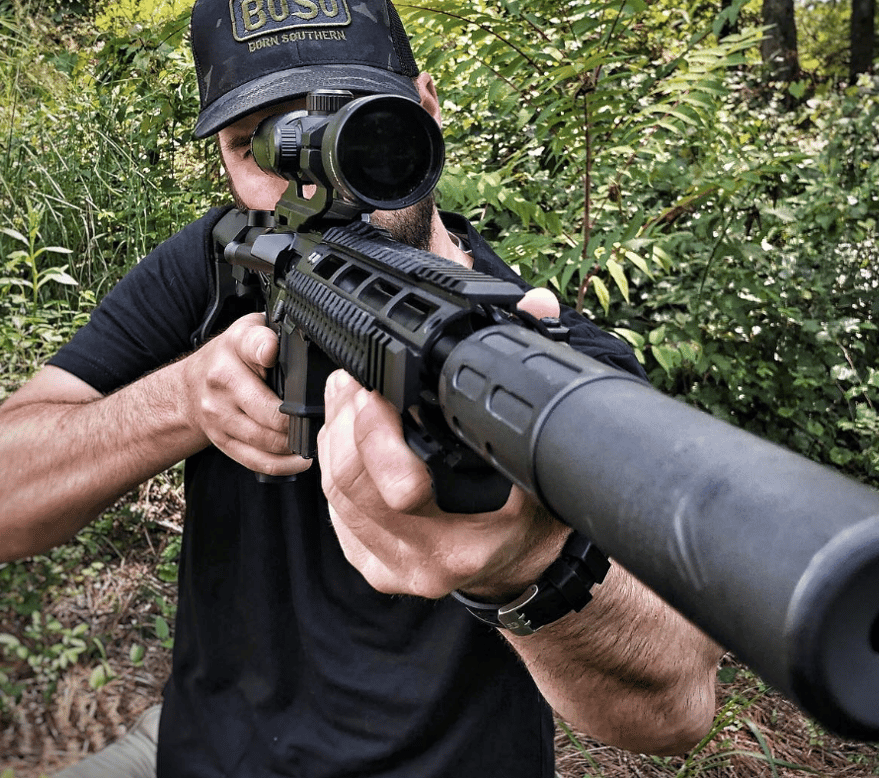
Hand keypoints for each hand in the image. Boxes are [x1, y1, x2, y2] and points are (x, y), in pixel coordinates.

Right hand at [182, 312, 312, 478]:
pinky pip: (254, 460)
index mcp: (236, 347)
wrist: (191, 387)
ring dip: (294, 444)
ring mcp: (219, 416)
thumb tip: (299, 341)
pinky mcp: (221, 441)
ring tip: (315, 439)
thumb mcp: (250, 330)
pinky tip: (299, 460)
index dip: (266, 350)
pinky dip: (281, 465)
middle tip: (322, 419)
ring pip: (265, 440)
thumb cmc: (233, 356)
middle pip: (270, 410)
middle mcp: (223, 382)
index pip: (253, 345)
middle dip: (300, 418)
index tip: (274, 353)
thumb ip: (272, 333)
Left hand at [316, 289, 569, 597]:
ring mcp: (392, 568)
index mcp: (465, 546)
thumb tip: (537, 307)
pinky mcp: (373, 566)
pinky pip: (335, 512)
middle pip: (354, 486)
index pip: (400, 491)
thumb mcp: (545, 463)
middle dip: (347, 422)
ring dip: (334, 437)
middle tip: (353, 379)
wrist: (520, 570)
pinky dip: (333, 465)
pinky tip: (341, 431)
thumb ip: (539, 378)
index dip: (377, 435)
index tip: (375, 389)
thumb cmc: (536, 520)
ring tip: (344, 392)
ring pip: (336, 496)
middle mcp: (423, 563)